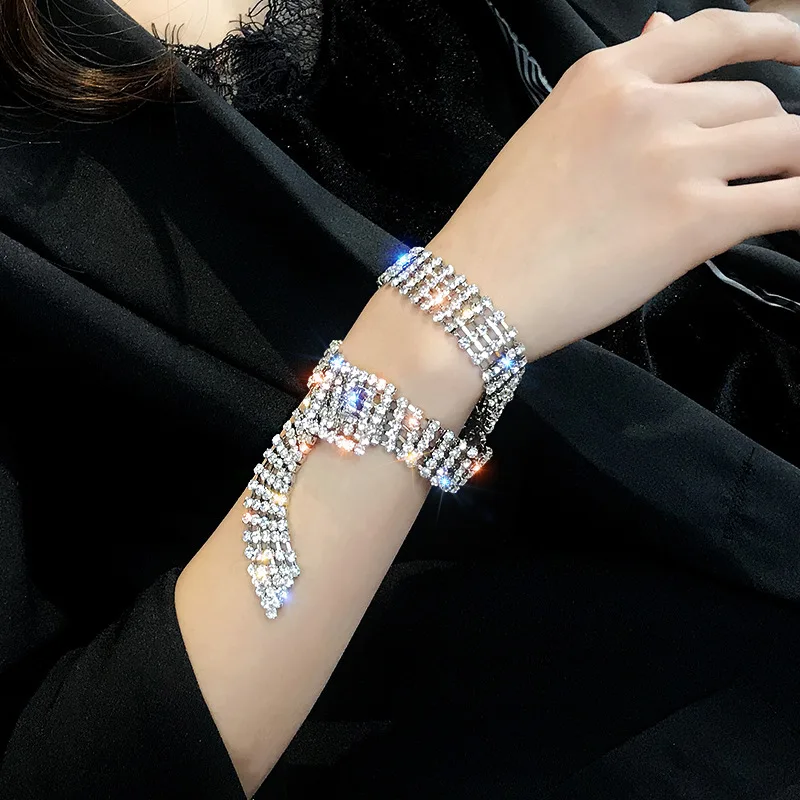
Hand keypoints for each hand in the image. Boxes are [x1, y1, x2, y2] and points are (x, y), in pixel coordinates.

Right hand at [428, 9, 799, 360]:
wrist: (475, 290)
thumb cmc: (502, 227)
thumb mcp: (553, 134)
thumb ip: (619, 89)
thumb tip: (666, 28)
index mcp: (607, 76)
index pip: (716, 32)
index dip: (777, 34)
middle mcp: (647, 104)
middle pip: (756, 102)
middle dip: (768, 138)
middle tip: (755, 175)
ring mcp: (675, 158)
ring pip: (784, 144)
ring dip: (791, 171)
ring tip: (778, 195)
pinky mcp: (695, 219)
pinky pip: (791, 200)